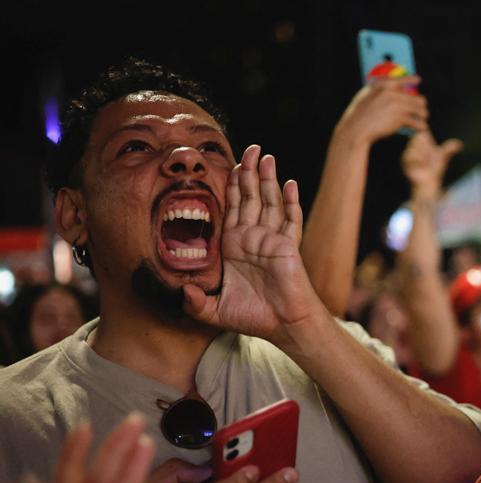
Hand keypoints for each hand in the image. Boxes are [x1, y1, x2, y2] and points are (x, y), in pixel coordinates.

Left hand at [186, 145, 319, 347]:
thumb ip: (194, 302)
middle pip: (250, 196)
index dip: (230, 186)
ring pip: (269, 201)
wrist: (283, 326)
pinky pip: (290, 219)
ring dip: (268, 178)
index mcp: (234, 246)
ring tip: (267, 156)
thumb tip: (181, 290)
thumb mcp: (214, 311)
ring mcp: (272, 240)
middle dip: (249, 172)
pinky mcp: (288, 246)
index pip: (231, 208)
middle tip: (250, 148)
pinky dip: (290, 201)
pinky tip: (290, 183)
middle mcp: (253, 238)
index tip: (230, 164)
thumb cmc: (253, 318)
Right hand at [334, 77, 428, 148]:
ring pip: (420, 110)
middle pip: (417, 98)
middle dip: (420, 105)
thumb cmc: (359, 114)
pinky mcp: (400, 118)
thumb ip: (378, 90)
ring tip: (422, 121)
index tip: (419, 80)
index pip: (401, 79)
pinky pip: (417, 122)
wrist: (357, 128)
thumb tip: (389, 87)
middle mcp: (392, 92)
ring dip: (422, 115)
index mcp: (383, 84)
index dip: (411, 79)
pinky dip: (420, 126)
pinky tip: (420, 128)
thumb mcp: (365, 95)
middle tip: (420, 112)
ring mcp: (397, 104)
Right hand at [402, 131, 462, 197]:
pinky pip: (411, 155)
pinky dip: (419, 160)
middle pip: (418, 137)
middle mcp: (414, 146)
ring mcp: (409, 153)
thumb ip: (449, 149)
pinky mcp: (405, 160)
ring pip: (415, 146)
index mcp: (422, 143)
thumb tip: (459, 144)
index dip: (425, 134)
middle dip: (427, 148)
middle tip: (429, 159)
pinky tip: (421, 166)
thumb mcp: (443, 157)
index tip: (429, 140)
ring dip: (424, 156)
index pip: (422, 131)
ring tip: (425, 163)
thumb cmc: (435, 170)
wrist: (429, 182)